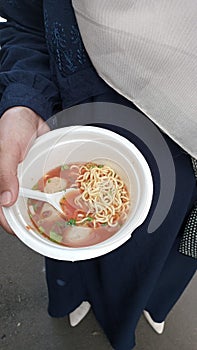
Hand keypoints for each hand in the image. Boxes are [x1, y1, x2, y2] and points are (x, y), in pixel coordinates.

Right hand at [0, 107, 49, 233]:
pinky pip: (38, 187)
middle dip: (25, 218)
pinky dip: (44, 194)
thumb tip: (6, 201)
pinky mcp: (33, 173)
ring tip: (51, 218)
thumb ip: (5, 174)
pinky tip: (55, 200)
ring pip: (26, 200)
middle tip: (41, 227)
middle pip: (13, 207)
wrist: (30, 112)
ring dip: (36, 208)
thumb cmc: (11, 126)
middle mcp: (7, 181)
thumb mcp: (7, 149)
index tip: (21, 231)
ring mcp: (20, 178)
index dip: (8, 222)